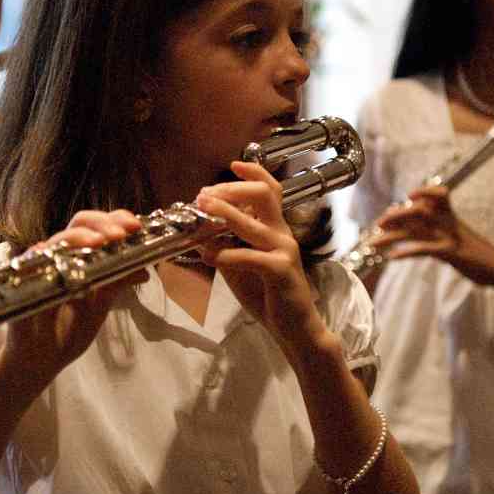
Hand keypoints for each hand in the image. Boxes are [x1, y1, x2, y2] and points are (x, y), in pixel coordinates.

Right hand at [1, 209, 146, 386]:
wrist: (39, 363)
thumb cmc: (67, 331)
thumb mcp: (98, 308)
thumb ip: (117, 285)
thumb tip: (145, 270)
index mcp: (81, 257)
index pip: (98, 227)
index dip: (116, 220)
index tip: (136, 227)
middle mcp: (61, 255)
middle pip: (79, 223)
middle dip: (101, 223)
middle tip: (121, 234)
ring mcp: (40, 266)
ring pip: (58, 240)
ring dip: (80, 237)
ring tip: (100, 242)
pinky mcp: (22, 283)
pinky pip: (31, 264)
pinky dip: (45, 256)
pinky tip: (57, 255)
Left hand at [195, 161, 323, 352]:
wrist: (295, 329)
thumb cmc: (269, 295)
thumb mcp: (241, 267)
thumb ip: (225, 247)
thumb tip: (197, 234)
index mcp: (275, 229)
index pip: (271, 190)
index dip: (254, 174)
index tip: (233, 165)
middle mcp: (282, 234)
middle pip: (264, 195)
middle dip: (232, 189)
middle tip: (205, 194)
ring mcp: (284, 251)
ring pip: (254, 223)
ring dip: (224, 213)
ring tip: (202, 209)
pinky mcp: (281, 271)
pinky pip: (250, 257)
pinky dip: (226, 254)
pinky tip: (209, 255)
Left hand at [370, 185, 493, 285]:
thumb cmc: (478, 256)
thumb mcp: (457, 241)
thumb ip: (439, 234)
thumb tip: (418, 233)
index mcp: (452, 218)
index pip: (437, 196)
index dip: (424, 192)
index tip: (409, 196)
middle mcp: (449, 223)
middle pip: (417, 212)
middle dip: (395, 216)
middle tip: (378, 225)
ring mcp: (450, 236)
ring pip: (415, 230)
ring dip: (392, 236)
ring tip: (374, 243)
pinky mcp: (451, 253)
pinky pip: (425, 249)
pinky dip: (407, 252)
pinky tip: (393, 258)